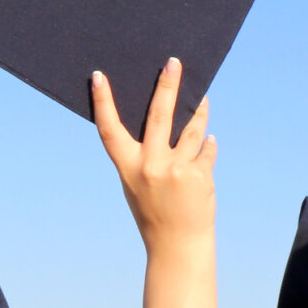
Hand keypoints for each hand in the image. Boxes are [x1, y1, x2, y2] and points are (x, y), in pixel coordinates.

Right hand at [91, 58, 216, 253]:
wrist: (177, 244)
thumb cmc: (154, 211)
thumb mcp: (137, 184)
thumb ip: (145, 155)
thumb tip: (166, 119)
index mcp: (128, 167)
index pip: (110, 129)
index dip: (103, 102)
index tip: (98, 76)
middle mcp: (151, 165)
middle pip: (159, 115)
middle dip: (168, 85)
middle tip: (173, 62)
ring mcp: (177, 169)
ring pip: (193, 128)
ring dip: (199, 111)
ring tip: (202, 98)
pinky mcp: (200, 175)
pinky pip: (207, 149)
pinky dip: (208, 144)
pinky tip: (209, 142)